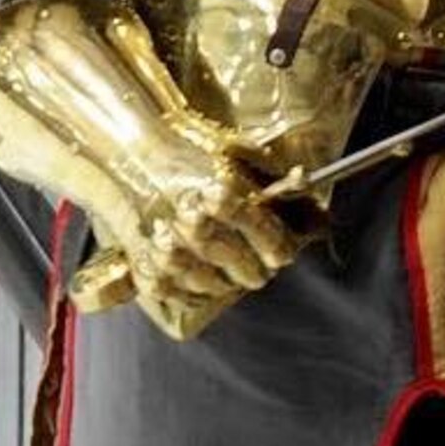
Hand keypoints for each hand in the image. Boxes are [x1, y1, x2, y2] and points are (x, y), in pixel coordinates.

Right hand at [85, 113, 308, 340]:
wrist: (134, 150)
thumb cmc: (190, 151)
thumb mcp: (238, 155)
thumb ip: (274, 179)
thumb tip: (310, 198)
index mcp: (221, 189)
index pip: (265, 234)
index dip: (279, 247)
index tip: (283, 254)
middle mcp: (193, 217)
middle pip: (238, 264)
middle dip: (254, 271)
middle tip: (259, 272)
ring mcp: (165, 241)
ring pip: (207, 281)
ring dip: (224, 285)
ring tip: (232, 280)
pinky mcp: (141, 257)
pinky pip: (170, 291)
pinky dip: (189, 295)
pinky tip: (202, 289)